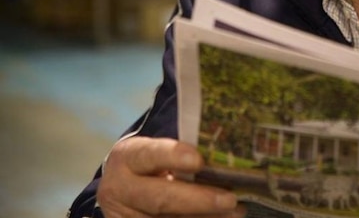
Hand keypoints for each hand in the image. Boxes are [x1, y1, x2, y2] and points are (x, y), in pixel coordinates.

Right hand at [96, 136, 243, 216]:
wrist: (125, 186)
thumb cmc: (153, 161)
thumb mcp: (159, 149)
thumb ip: (183, 150)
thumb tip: (225, 151)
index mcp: (127, 157)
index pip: (148, 155)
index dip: (172, 156)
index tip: (198, 160)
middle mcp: (121, 188)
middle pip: (160, 199)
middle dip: (198, 200)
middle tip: (230, 199)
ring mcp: (126, 215)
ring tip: (235, 211)